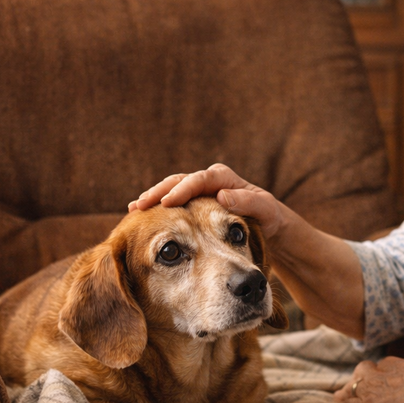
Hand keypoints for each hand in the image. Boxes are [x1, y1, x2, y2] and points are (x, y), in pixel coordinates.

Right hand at [128, 164, 285, 236]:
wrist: (268, 224)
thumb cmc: (268, 217)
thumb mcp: (265, 209)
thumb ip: (247, 202)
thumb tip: (222, 195)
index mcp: (224, 178)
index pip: (200, 180)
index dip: (183, 190)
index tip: (169, 203)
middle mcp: (209, 180)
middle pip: (179, 181)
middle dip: (159, 192)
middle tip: (140, 205)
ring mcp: (199, 191)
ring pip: (171, 190)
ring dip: (154, 199)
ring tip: (135, 209)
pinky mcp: (193, 203)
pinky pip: (172, 202)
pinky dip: (158, 208)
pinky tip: (141, 216)